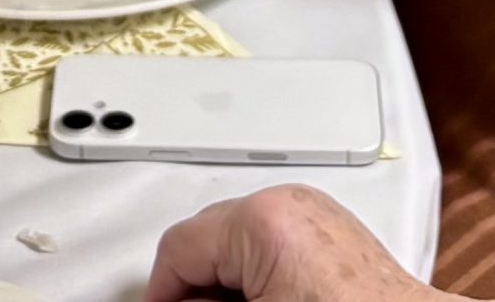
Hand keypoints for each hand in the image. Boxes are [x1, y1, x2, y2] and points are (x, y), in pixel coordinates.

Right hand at [147, 187, 440, 301]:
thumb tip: (175, 301)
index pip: (179, 245)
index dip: (159, 290)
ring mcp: (315, 213)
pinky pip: (275, 245)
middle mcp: (289, 202)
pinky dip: (260, 275)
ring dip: (228, 281)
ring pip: (241, 244)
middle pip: (208, 238)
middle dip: (196, 285)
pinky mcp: (335, 232)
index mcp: (261, 219)